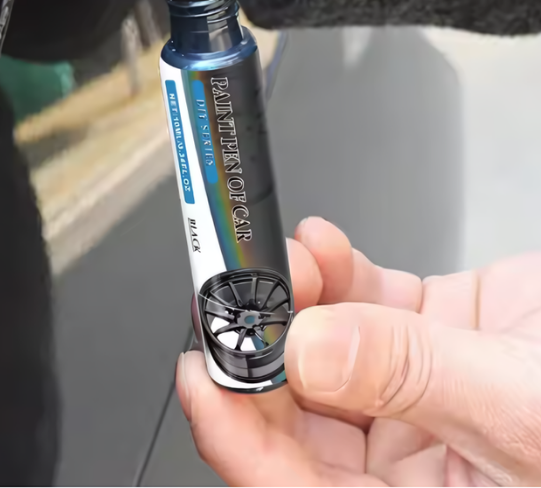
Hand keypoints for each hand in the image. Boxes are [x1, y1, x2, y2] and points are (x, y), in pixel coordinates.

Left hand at [177, 217, 540, 485]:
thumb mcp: (526, 409)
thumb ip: (412, 376)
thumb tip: (308, 351)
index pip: (292, 485)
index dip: (237, 431)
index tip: (203, 367)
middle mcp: (410, 467)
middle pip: (296, 414)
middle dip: (258, 348)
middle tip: (232, 293)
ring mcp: (416, 394)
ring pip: (321, 350)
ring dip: (293, 298)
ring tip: (286, 257)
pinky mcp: (430, 336)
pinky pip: (362, 305)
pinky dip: (334, 272)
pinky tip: (322, 248)